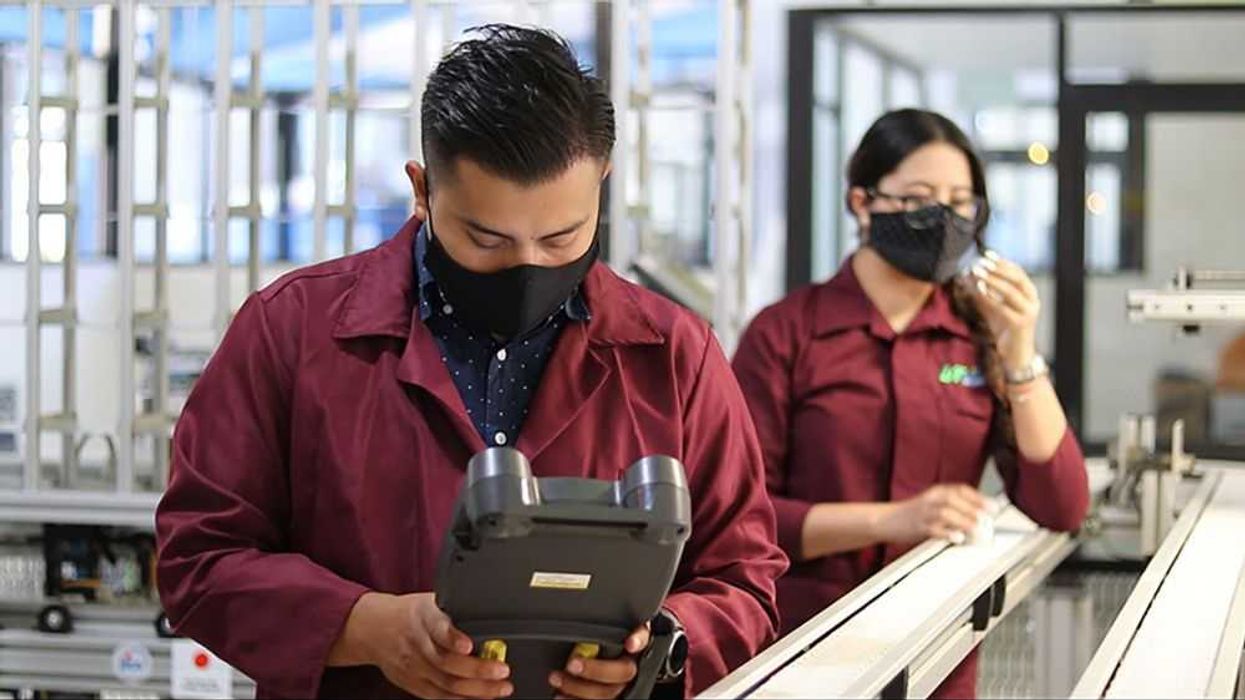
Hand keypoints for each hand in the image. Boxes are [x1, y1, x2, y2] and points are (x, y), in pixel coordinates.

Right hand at [330, 592, 512, 698]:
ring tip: (499, 688)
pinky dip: (460, 699)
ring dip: (475, 689)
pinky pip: (437, 696)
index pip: (437, 627)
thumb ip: (455, 608)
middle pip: (446, 661)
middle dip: (478, 670)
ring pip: (445, 683)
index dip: (453, 638)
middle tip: (502, 670)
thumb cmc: (410, 613)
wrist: (373, 627)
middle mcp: (417, 642)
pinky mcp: (410, 682)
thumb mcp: (430, 601)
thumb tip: (491, 610)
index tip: (469, 644)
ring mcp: (412, 665)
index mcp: (423, 615)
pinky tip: (478, 698)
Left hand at [549, 624, 649, 699]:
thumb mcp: (612, 620)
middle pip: (623, 672)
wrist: (615, 652)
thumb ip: (607, 614)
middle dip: (596, 669)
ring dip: (580, 688)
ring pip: (608, 692)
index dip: (637, 641)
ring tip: (557, 678)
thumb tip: (588, 598)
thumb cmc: (612, 633)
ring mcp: (620, 684)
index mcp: (635, 641)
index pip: (643, 638)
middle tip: (573, 663)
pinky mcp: (608, 696)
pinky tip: (561, 695)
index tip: (629, 643)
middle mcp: (631, 664)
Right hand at [875, 484, 987, 544]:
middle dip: (973, 509)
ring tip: (976, 529)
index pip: (960, 490)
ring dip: (963, 521)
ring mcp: (924, 513)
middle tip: (987, 520)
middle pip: (955, 500)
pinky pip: (934, 529)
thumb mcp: (933, 504)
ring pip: (946, 513)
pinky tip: (957, 538)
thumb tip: (979, 516)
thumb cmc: (912, 513)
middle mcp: (931, 499)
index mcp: (937, 492)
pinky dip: (947, 533)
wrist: (887, 519)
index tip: (993, 507)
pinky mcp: (917, 526)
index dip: (978, 497)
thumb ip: (954, 507)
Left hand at [962, 252, 1040, 373]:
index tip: (987, 254)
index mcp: (1030, 293)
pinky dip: (991, 297)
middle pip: (1017, 278)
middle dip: (998, 268)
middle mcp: (1033, 300)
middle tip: (981, 262)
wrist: (1015, 354)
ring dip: (993, 280)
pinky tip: (979, 290)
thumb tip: (968, 277)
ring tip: (978, 272)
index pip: (1018, 272)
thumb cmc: (1005, 329)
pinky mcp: (1021, 323)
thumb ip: (985, 293)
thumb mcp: (994, 307)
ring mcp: (1029, 312)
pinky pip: (1004, 307)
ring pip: (1011, 291)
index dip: (1002, 262)